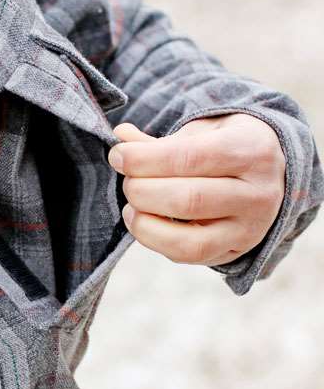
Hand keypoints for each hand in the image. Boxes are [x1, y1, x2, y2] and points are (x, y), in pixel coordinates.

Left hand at [106, 114, 285, 266]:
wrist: (268, 174)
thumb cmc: (224, 147)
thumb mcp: (200, 132)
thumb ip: (160, 140)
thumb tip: (121, 137)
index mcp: (251, 150)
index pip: (190, 157)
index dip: (145, 159)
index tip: (118, 156)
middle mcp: (259, 193)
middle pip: (188, 199)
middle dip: (142, 191)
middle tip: (128, 181)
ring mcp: (250, 228)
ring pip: (189, 239)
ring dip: (146, 224)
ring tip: (132, 207)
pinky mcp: (236, 250)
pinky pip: (188, 256)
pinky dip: (156, 241)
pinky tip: (145, 222)